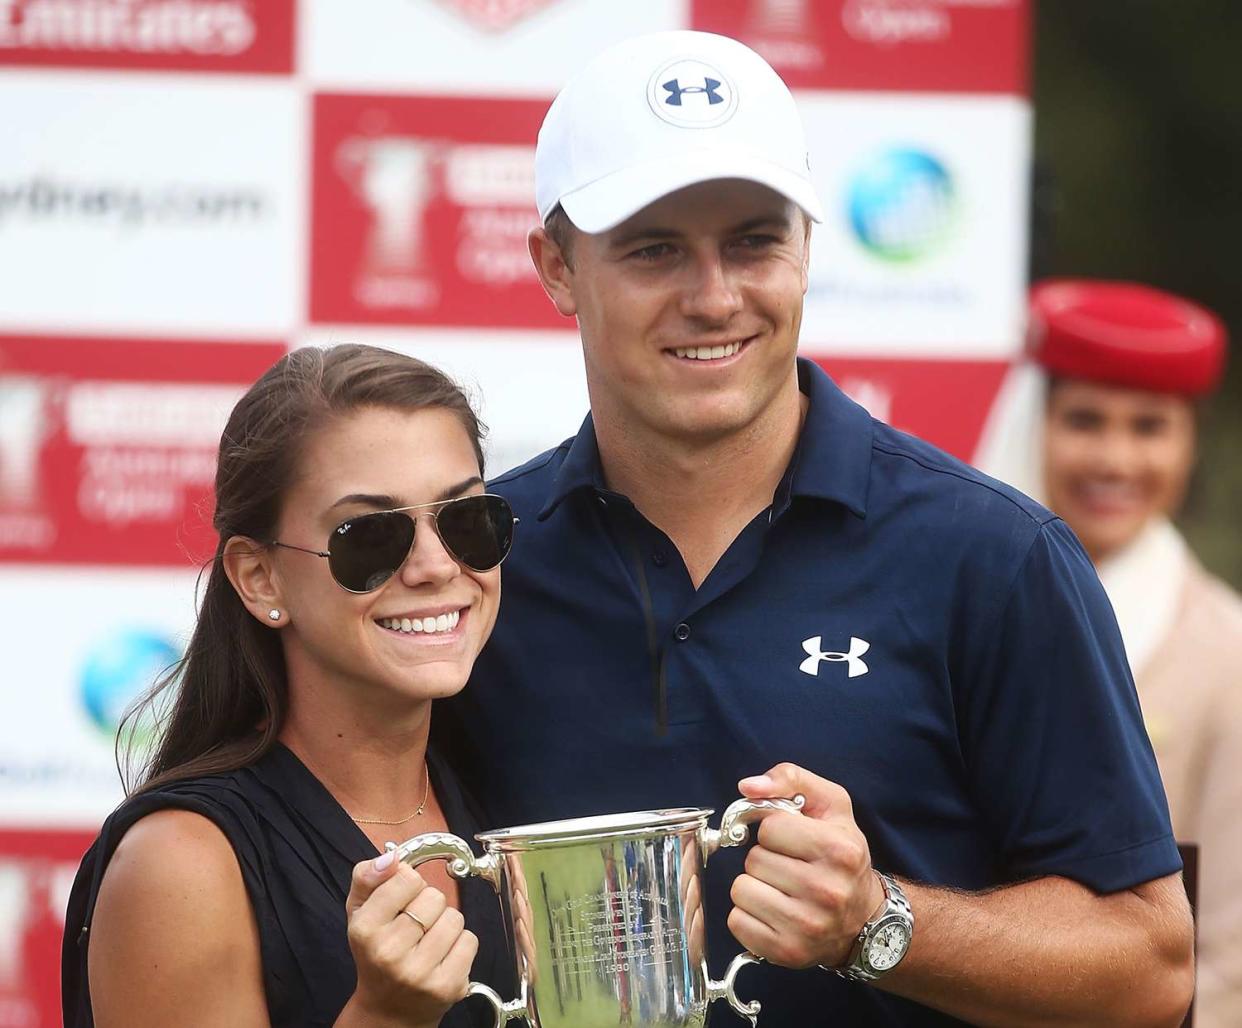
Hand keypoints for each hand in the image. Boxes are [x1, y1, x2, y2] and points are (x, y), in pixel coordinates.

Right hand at [341, 850, 477, 1026]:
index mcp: (365, 929)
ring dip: (446, 924)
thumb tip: (391, 857)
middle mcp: (389, 952)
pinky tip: (443, 956)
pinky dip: (461, 944)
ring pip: (455, 917)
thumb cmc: (375, 953)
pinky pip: (470, 940)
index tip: (402, 900)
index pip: (407, 878)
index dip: (410, 885)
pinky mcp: (447, 986)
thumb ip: (367, 876)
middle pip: (434, 897)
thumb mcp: (359, 912)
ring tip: (429, 941)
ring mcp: (419, 972)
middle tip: (416, 925)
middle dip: (429, 905)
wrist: (388, 1011)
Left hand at [727, 763, 885, 968]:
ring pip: (741, 890)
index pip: (769, 827)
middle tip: (791, 868)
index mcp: (839, 849)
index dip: (775, 830)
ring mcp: (807, 926)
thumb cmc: (842, 856)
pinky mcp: (787, 951)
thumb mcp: (830, 805)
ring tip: (783, 890)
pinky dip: (749, 915)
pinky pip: (737, 921)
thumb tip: (748, 786)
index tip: (793, 841)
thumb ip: (789, 778)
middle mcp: (827, 890)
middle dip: (766, 859)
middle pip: (754, 860)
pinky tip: (775, 913)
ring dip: (755, 886)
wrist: (863, 918)